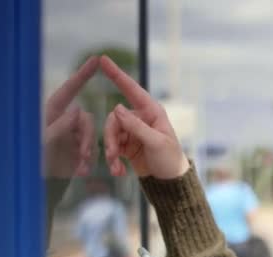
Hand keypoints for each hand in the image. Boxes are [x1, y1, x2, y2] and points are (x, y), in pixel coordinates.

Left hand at [43, 56, 97, 177]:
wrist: (37, 187)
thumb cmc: (34, 162)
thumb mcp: (44, 143)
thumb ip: (60, 126)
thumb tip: (78, 108)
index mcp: (52, 114)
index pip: (70, 90)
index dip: (83, 74)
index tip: (97, 59)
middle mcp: (64, 122)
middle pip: (86, 119)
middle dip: (87, 137)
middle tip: (83, 156)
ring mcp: (72, 136)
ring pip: (92, 136)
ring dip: (88, 152)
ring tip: (80, 168)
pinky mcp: (78, 151)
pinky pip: (93, 150)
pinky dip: (88, 161)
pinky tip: (79, 173)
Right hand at [99, 55, 188, 178]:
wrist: (170, 181)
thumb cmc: (170, 159)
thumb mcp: (156, 142)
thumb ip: (136, 126)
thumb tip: (116, 107)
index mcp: (151, 111)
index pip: (131, 89)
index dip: (116, 74)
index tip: (102, 59)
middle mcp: (140, 118)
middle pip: (114, 118)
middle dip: (110, 137)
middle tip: (112, 155)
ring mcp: (132, 131)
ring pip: (110, 134)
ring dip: (110, 152)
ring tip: (116, 168)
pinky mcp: (126, 145)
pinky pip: (112, 147)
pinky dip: (113, 160)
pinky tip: (119, 171)